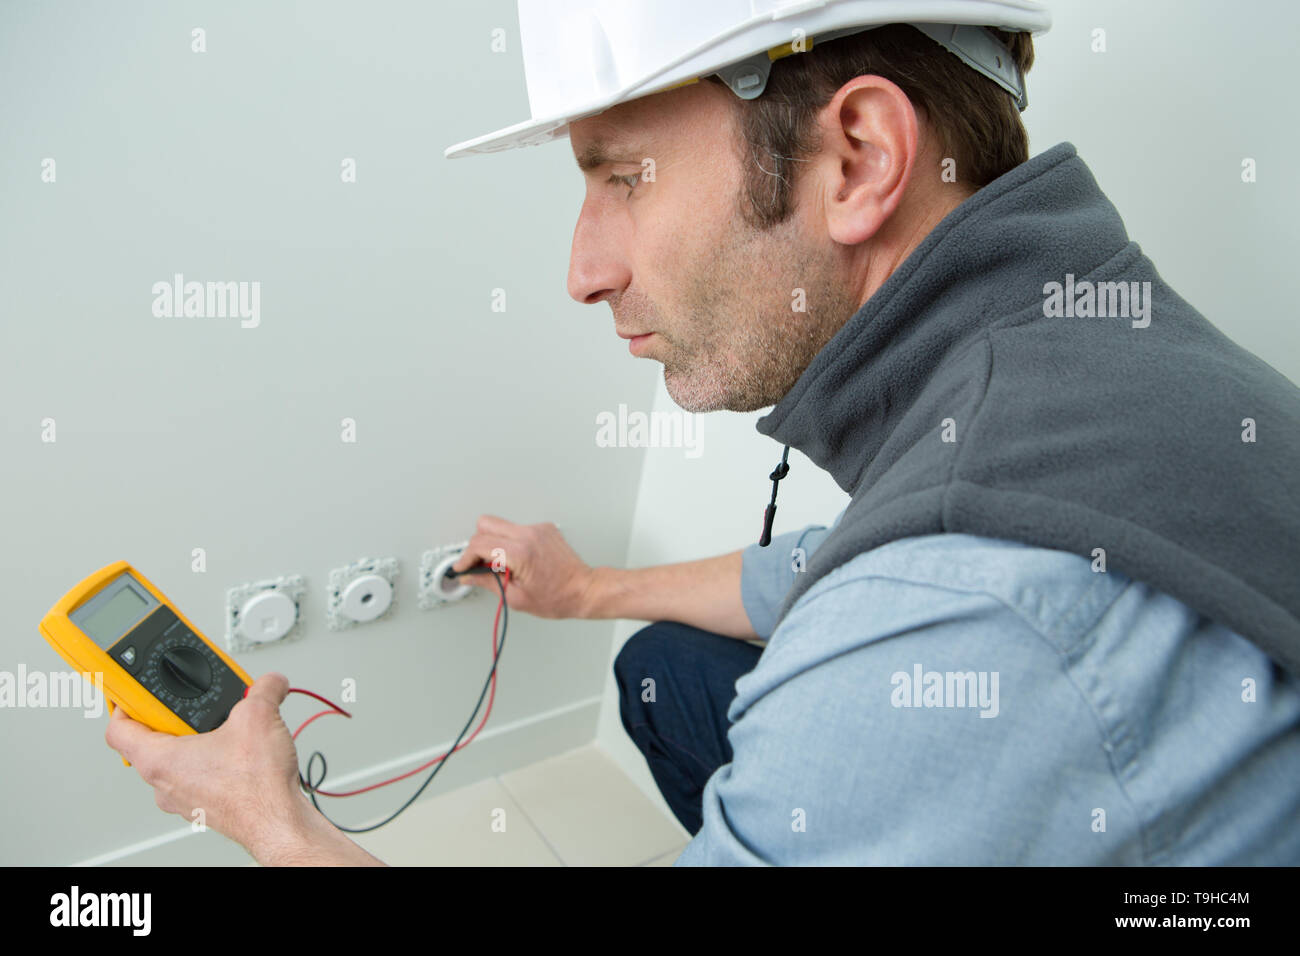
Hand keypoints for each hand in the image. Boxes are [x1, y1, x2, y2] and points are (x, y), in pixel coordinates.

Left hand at [105, 672, 307, 858]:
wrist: (276, 821)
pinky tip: (238, 753)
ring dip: (196, 741)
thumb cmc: (255, 787)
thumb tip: (269, 682)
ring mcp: (182, 798)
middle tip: (196, 706)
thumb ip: (262, 690)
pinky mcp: (204, 805)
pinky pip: (197, 777)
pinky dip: (212, 761)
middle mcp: (163, 783)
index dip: (124, 704)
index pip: (118, 730)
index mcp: (159, 760)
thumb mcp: (259, 716)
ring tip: (225, 729)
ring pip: (176, 761)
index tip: (135, 692)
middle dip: (174, 717)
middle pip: (150, 742)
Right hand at [450, 515, 595, 618]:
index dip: (465, 557)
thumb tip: (469, 576)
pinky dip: (511, 542)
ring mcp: (538, 529)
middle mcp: (529, 534)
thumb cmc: (558, 597)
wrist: (584, 589)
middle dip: (477, 544)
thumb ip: (488, 582)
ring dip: (495, 542)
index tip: (462, 567)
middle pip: (486, 524)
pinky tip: (518, 560)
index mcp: (521, 552)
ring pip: (501, 525)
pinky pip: (517, 529)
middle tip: (479, 564)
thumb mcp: (516, 597)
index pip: (480, 544)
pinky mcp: (544, 528)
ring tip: (503, 566)